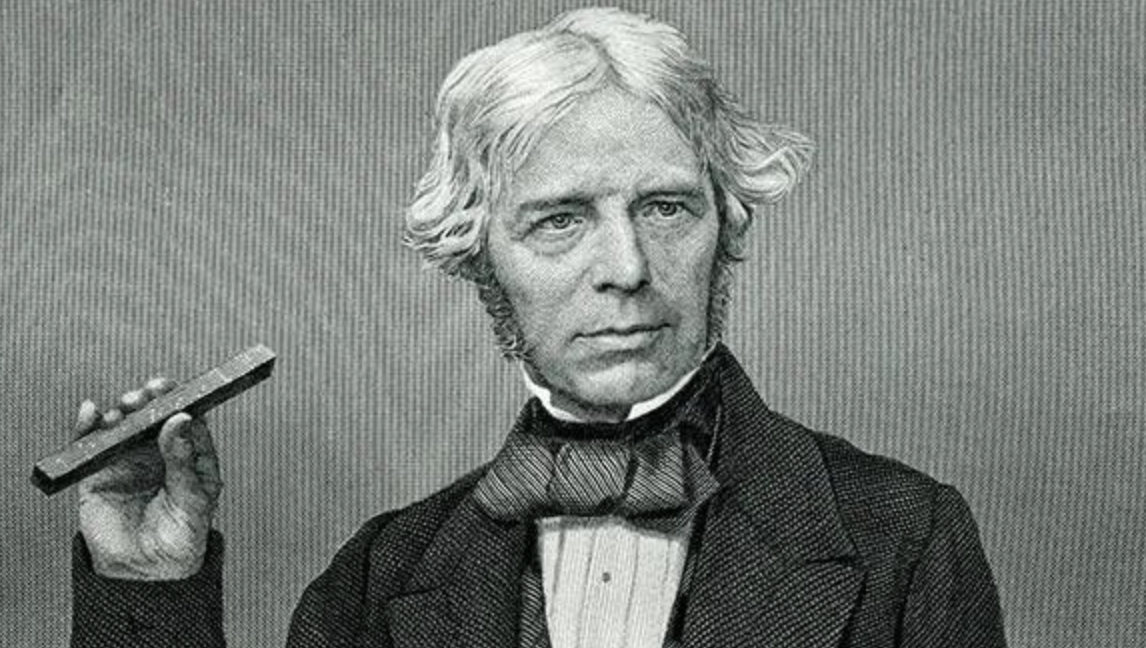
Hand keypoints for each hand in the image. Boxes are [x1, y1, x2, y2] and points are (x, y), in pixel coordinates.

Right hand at [76, 377, 221, 579]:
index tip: (171, 391)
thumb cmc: (181, 539)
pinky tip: (90, 413)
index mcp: (190, 457)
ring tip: (124, 409)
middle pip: (154, 416)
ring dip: (123, 411)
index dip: (179, 402)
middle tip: (145, 393)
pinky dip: (89, 427)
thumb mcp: (193, 501)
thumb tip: (180, 420)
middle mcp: (160, 453)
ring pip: (125, 426)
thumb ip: (184, 462)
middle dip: (150, 400)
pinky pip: (93, 445)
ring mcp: (129, 461)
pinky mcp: (100, 474)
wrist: (147, 574)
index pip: (187, 421)